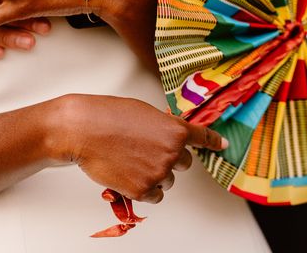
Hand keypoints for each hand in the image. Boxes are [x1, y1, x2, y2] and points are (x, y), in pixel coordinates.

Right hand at [52, 94, 227, 203]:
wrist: (84, 130)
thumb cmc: (109, 115)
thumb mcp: (144, 112)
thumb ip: (164, 125)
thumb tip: (171, 136)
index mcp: (175, 130)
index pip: (202, 138)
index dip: (213, 142)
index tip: (221, 145)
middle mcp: (172, 153)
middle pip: (184, 162)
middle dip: (169, 158)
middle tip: (146, 150)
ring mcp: (159, 173)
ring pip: (168, 180)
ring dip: (155, 174)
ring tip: (131, 160)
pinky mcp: (143, 190)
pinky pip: (156, 195)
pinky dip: (146, 188)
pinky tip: (130, 174)